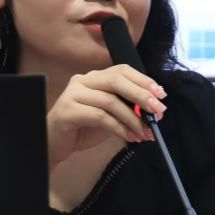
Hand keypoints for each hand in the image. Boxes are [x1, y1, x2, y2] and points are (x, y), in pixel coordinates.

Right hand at [46, 65, 166, 167]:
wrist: (54, 144)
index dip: (143, 80)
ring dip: (133, 119)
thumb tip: (153, 111)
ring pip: (110, 101)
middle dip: (141, 95)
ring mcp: (72, 94)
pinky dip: (119, 128)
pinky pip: (100, 117)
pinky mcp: (67, 111)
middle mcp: (82, 80)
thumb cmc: (82, 129)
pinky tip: (129, 137)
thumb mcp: (109, 115)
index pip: (121, 70)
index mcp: (93, 78)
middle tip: (159, 111)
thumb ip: (126, 108)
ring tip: (145, 132)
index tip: (161, 94)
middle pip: (116, 80)